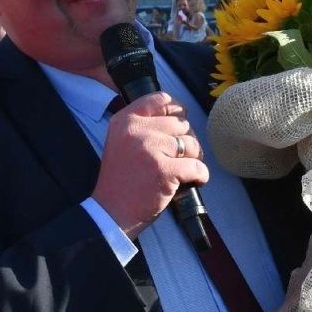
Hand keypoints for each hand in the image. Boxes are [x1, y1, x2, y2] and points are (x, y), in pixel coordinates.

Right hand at [92, 91, 207, 237]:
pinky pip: (197, 166)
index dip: (177, 111)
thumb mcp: (123, 142)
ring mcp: (150, 149)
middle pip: (181, 124)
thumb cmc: (122, 179)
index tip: (180, 127)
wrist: (111, 212)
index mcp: (125, 120)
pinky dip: (201, 175)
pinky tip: (194, 181)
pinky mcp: (164, 170)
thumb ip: (144, 126)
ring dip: (195, 158)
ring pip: (191, 144)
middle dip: (186, 141)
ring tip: (185, 170)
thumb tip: (181, 116)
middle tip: (181, 158)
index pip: (161, 99)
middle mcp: (136, 130)